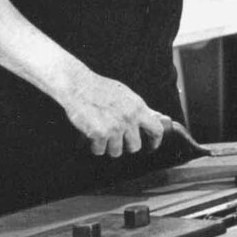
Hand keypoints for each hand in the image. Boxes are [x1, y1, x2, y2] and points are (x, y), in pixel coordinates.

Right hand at [58, 69, 172, 157]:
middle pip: (135, 146)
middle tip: (117, 139)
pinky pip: (99, 150)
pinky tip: (90, 135)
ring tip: (101, 135)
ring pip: (116, 152)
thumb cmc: (100, 88)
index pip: (157, 130)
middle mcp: (129, 118)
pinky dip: (94, 146)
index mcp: (138, 107)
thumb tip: (158, 117)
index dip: (155, 141)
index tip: (151, 146)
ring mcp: (115, 127)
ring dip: (108, 146)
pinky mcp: (100, 134)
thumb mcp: (125, 94)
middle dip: (126, 146)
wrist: (77, 85)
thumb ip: (140, 109)